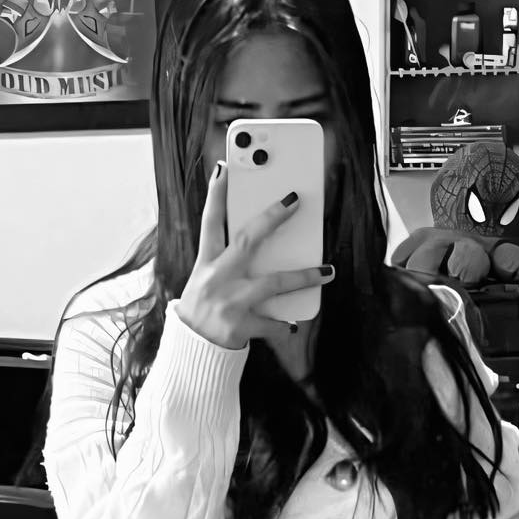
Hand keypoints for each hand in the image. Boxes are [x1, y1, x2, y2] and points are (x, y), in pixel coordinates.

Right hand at [176, 162, 332, 350]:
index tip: (224, 168)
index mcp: (206, 263)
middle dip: (272, 217)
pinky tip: (293, 323)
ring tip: (327, 271)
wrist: (192, 351)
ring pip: (274, 282)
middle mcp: (218, 278)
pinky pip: (272, 323)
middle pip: (248, 240)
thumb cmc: (202, 310)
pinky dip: (284, 324)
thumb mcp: (204, 280)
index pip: (210, 222)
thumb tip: (253, 241)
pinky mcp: (241, 326)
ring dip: (304, 276)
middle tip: (294, 199)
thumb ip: (224, 261)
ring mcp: (231, 302)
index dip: (216, 194)